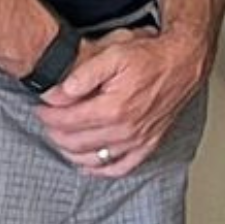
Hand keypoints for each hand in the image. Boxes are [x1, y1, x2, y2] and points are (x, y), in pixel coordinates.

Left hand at [37, 25, 207, 176]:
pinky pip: (121, 168)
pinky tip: (89, 165)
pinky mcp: (148, 144)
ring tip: (61, 140)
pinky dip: (101, 171)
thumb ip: (82, 75)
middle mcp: (125, 130)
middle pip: (77, 143)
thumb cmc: (151, 55)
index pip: (68, 121)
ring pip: (95, 159)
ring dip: (72, 153)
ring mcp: (137, 140)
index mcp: (113, 108)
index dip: (48, 116)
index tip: (41, 109)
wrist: (183, 62)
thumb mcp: (113, 53)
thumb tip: (57, 93)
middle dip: (55, 133)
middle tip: (47, 122)